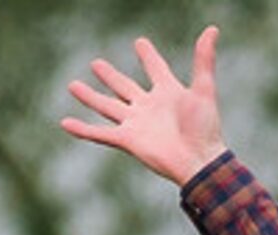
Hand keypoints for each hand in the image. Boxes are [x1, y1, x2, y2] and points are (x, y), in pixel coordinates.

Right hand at [60, 26, 229, 185]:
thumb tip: (212, 29)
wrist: (198, 161)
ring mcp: (136, 123)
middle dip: (110, 76)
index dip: (149, 56)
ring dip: (90, 96)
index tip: (140, 42)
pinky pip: (100, 133)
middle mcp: (148, 106)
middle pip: (124, 86)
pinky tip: (65, 122)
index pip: (155, 68)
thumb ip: (204, 60)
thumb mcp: (204, 89)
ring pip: (107, 106)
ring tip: (72, 85)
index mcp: (167, 92)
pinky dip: (82, 129)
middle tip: (96, 63)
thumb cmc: (204, 128)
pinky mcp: (127, 139)